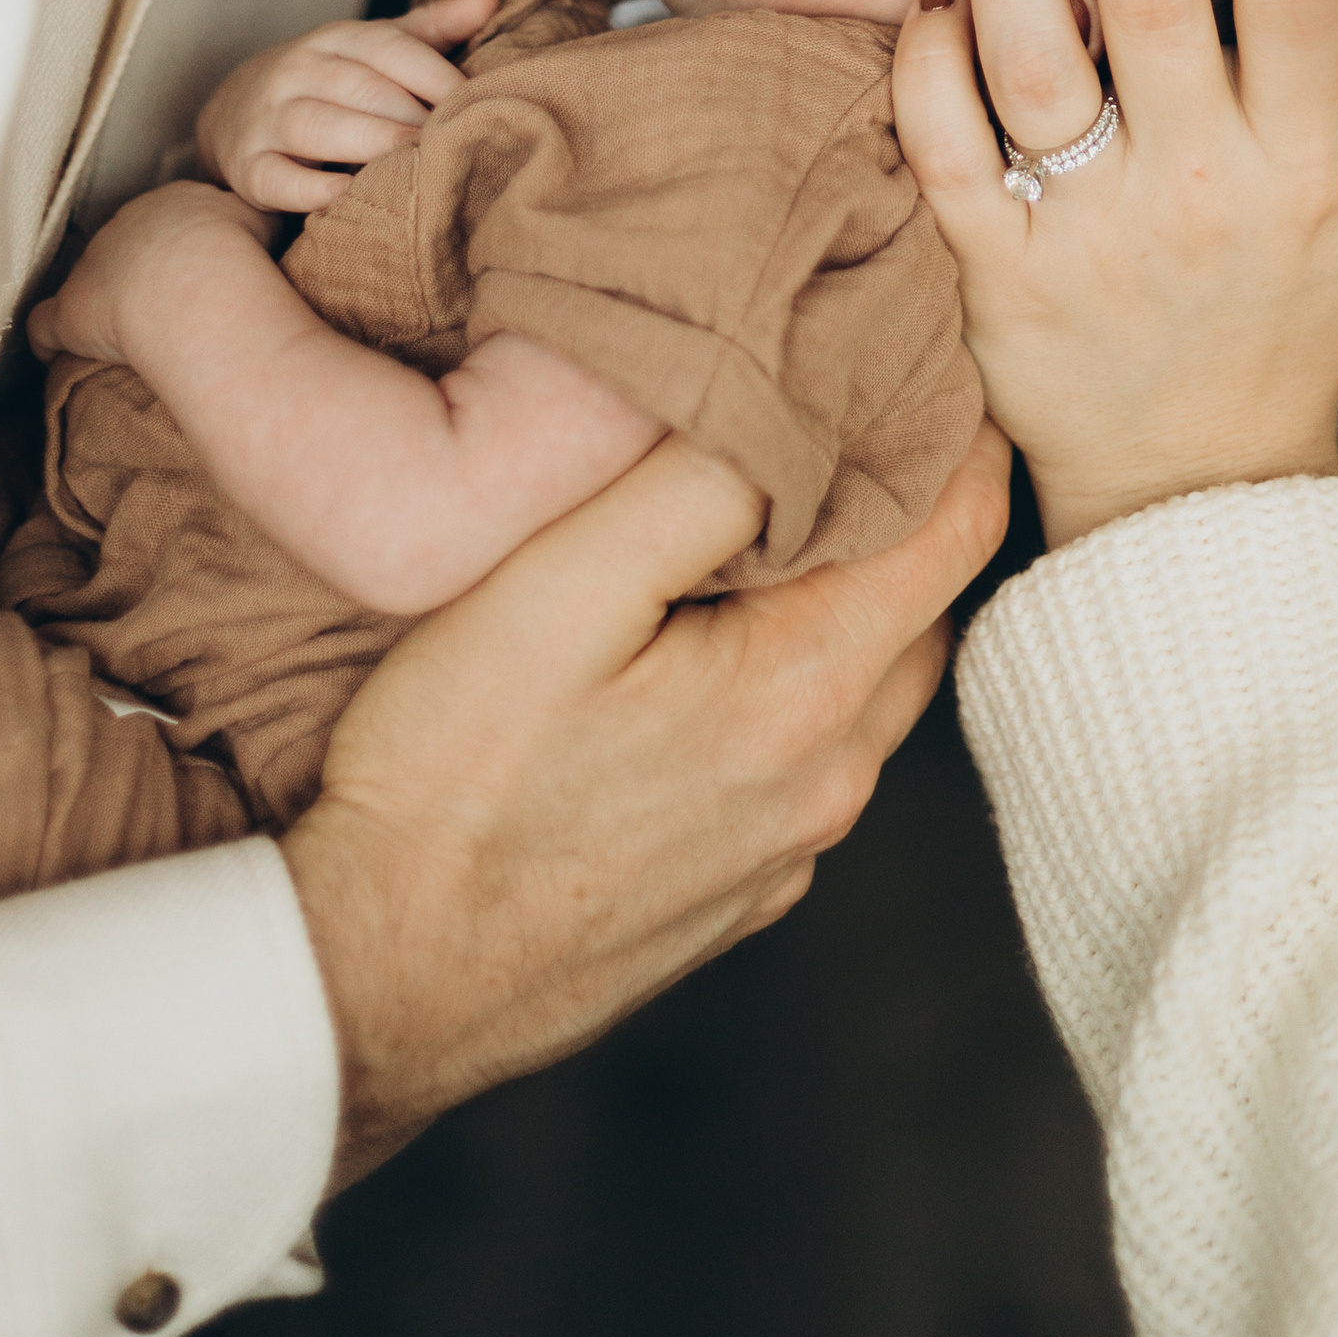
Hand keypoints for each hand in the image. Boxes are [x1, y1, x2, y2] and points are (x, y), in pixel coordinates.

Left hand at [27, 177, 276, 370]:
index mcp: (169, 203)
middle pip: (125, 246)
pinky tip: (55, 356)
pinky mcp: (68, 312)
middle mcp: (125, 226)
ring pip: (88, 280)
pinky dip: (48, 341)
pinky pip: (45, 327)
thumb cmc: (234, 250)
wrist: (196, 280)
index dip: (179, 247)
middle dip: (139, 272)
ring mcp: (91, 267)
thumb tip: (275, 214)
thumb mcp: (262, 218)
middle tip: (166, 306)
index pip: (166, 220)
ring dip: (101, 303)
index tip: (194, 270)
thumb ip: (259, 213)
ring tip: (124, 333)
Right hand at [195, 0, 498, 213]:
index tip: (477, 102)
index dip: (434, 74)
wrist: (233, 115)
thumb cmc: (330, 81)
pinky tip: (345, 197)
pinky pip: (277, 178)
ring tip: (414, 163)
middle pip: (359, 87)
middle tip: (457, 142)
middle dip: (410, 114)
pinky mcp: (248, 169)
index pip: (388, 47)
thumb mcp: (374, 48)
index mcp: (336, 39)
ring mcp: (267, 120)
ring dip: (369, 144)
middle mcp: (297, 72)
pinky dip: (309, 189)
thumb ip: (433, 27)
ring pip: (317, 126)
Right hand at [283, 417, 1012, 1186]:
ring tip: (772, 521)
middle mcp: (827, 780)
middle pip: (926, 602)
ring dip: (853, 598)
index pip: (958, 528)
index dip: (955, 428)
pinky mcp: (744, 891)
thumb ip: (695, 487)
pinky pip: (815, 757)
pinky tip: (713, 651)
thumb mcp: (556, 589)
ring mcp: (790, 848)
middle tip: (845, 416)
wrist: (378, 981)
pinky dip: (802, 684)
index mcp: (804, 689)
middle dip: (908, 506)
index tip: (923, 355)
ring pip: (873, 682)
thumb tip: (800, 405)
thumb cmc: (451, 778)